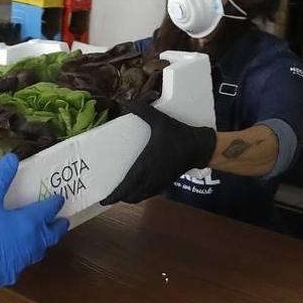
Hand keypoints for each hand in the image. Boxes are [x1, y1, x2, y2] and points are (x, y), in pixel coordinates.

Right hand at [0, 154, 69, 302]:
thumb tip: (13, 159)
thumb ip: (0, 177)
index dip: (55, 203)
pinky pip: (23, 263)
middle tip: (62, 221)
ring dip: (44, 242)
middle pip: (53, 234)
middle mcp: (31, 243)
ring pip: (40, 250)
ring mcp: (22, 261)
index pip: (48, 210)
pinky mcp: (11, 274)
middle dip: (59, 226)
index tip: (60, 199)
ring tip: (42, 237)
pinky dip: (24, 255)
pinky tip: (15, 254)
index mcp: (28, 223)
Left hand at [101, 103, 215, 205]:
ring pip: (140, 196)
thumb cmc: (178, 135)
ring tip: (119, 192)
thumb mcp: (160, 120)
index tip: (103, 200)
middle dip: (119, 197)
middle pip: (131, 195)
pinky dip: (139, 194)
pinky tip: (136, 188)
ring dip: (129, 197)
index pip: (127, 185)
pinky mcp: (165, 182)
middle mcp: (151, 177)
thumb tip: (125, 102)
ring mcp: (159, 182)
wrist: (199, 147)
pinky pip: (149, 194)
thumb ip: (143, 110)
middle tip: (107, 195)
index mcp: (146, 164)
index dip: (114, 195)